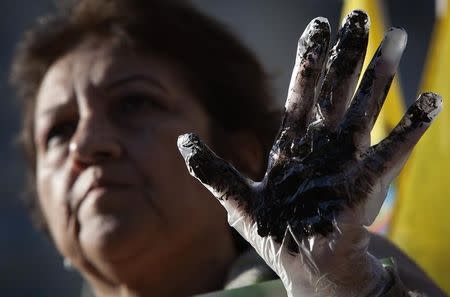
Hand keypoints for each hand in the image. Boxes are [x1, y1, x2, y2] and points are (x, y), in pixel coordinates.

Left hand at [178, 10, 441, 296]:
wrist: (303, 267)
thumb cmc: (275, 232)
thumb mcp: (237, 200)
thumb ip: (212, 171)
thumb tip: (181, 141)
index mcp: (291, 147)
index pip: (301, 94)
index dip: (309, 61)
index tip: (317, 27)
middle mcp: (319, 147)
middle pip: (335, 93)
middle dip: (346, 56)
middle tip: (360, 18)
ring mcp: (343, 163)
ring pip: (363, 111)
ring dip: (379, 79)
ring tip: (396, 42)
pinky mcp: (362, 187)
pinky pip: (390, 153)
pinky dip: (410, 128)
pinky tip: (430, 101)